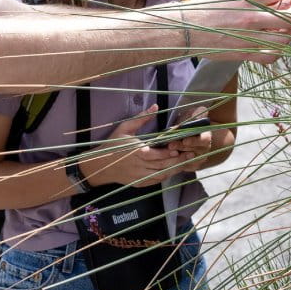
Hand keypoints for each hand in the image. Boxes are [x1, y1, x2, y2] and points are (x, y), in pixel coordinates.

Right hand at [81, 108, 202, 187]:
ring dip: (174, 169)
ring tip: (185, 162)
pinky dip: (166, 176)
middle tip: (190, 155)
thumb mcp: (125, 128)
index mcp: (137, 151)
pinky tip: (173, 169)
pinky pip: (156, 181)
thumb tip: (156, 106)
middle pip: (163, 166)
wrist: (100, 166)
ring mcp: (140, 176)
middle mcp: (139, 165)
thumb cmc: (112, 144)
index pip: (157, 155)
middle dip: (178, 161)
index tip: (180, 148)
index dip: (170, 153)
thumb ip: (142, 118)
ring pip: (161, 175)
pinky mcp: (139, 183)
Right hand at [171, 0, 290, 63]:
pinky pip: (272, 55)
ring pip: (285, 37)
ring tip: (283, 30)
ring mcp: (249, 36)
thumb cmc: (206, 8)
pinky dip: (278, 51)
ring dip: (290, 33)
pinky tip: (274, 46)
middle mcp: (251, 15)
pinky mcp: (244, 53)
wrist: (184, 29)